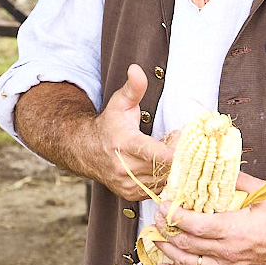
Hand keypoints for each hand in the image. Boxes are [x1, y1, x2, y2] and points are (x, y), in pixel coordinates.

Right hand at [92, 64, 174, 199]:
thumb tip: (136, 68)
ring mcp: (129, 185)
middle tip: (178, 140)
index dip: (176, 148)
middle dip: (179, 156)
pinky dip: (166, 178)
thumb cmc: (109, 125)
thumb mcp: (120, 102)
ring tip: (169, 150)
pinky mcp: (132, 195)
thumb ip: (133, 87)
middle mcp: (126, 169)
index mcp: (126, 145)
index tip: (178, 134)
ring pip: (165, 183)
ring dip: (174, 168)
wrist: (86, 151)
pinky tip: (163, 164)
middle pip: (166, 170)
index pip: (159, 156)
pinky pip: (159, 190)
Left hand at [152, 172, 265, 264]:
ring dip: (166, 249)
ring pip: (187, 262)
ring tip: (154, 236)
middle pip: (186, 243)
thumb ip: (239, 180)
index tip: (164, 204)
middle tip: (156, 215)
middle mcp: (229, 253)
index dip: (174, 215)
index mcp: (236, 229)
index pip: (195, 225)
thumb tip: (219, 165)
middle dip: (166, 228)